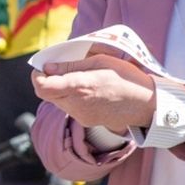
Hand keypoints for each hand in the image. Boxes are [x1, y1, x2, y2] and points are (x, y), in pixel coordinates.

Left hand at [32, 53, 157, 132]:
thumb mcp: (100, 62)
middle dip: (49, 81)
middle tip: (61, 68)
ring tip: (81, 78)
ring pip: (58, 102)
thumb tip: (47, 68)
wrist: (147, 104)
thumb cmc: (126, 77)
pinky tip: (89, 91)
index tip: (43, 67)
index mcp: (79, 86)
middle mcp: (76, 105)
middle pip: (47, 95)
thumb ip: (70, 66)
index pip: (42, 87)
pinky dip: (73, 98)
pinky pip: (70, 108)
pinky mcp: (87, 122)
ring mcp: (81, 116)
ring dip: (62, 89)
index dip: (37, 76)